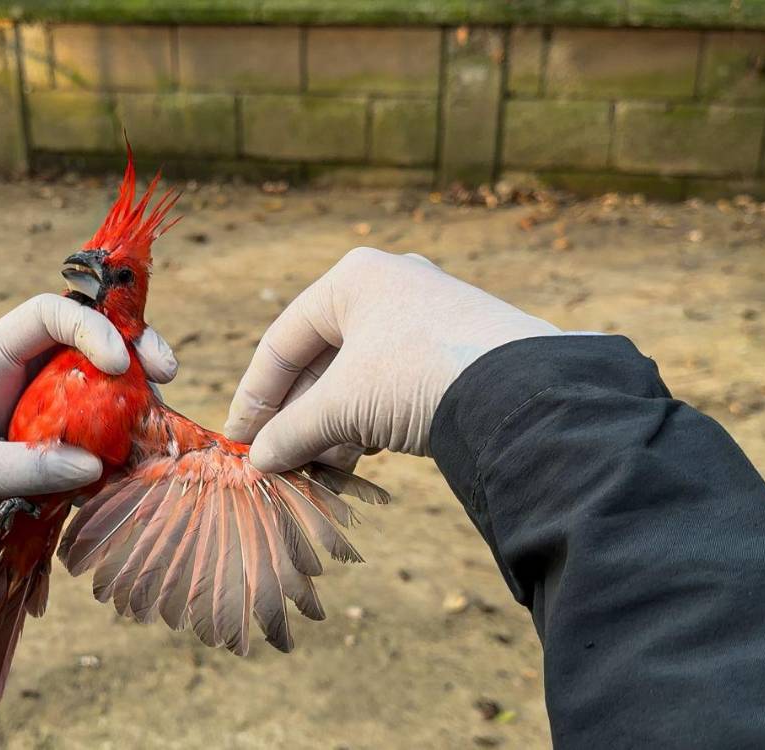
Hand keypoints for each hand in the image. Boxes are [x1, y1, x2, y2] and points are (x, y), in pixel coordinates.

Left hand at [0, 295, 176, 576]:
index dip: (88, 326)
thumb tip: (93, 465)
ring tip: (158, 422)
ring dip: (130, 399)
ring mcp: (32, 412)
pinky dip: (116, 442)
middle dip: (130, 350)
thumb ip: (24, 468)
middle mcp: (16, 377)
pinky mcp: (41, 448)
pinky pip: (89, 433)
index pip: (45, 316)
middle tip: (167, 373)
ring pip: (95, 388)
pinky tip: (136, 460)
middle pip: (84, 342)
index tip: (120, 362)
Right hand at [224, 248, 560, 468]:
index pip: (283, 341)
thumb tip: (261, 461)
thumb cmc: (417, 378)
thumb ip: (292, 431)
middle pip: (321, 360)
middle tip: (280, 461)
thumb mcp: (342, 406)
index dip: (255, 395)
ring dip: (333, 427)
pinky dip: (370, 421)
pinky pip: (393, 385)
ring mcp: (427, 315)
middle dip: (299, 417)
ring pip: (358, 377)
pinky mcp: (456, 348)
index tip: (239, 440)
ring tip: (323, 469)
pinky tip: (364, 458)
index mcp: (352, 278)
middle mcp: (389, 285)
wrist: (525, 393)